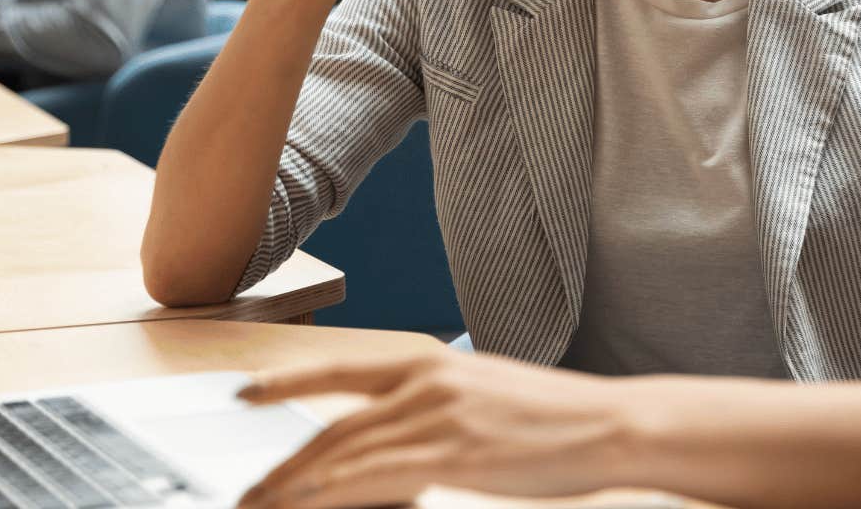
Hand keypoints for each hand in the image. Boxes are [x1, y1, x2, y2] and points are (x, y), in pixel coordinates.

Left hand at [235, 351, 634, 508]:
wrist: (613, 423)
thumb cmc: (560, 420)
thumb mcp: (488, 400)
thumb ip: (437, 412)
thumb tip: (400, 438)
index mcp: (435, 365)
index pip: (343, 372)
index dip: (287, 381)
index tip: (247, 392)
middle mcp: (428, 382)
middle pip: (333, 425)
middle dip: (282, 463)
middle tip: (247, 492)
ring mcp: (439, 416)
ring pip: (344, 453)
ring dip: (295, 486)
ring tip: (261, 507)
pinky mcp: (454, 452)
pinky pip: (374, 476)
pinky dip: (333, 492)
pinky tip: (308, 504)